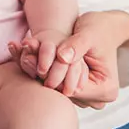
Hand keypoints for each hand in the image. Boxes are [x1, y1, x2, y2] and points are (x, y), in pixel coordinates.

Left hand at [10, 11, 128, 108]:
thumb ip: (76, 46)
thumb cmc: (99, 29)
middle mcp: (97, 100)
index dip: (50, 74)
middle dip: (42, 74)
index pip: (70, 89)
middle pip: (62, 91)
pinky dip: (46, 72)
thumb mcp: (89, 34)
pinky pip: (58, 83)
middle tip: (22, 56)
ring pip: (58, 88)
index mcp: (105, 90)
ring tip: (24, 55)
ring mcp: (86, 97)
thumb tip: (62, 57)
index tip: (30, 58)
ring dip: (41, 73)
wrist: (106, 28)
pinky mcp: (76, 89)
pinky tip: (30, 57)